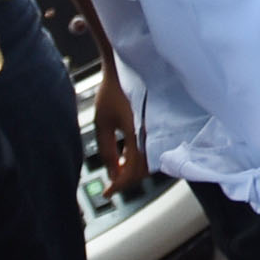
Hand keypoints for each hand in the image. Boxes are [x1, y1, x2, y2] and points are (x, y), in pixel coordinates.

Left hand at [91, 63, 147, 194]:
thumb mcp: (102, 123)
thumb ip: (106, 151)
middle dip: (127, 180)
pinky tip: (127, 159)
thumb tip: (112, 174)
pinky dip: (140, 159)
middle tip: (111, 185)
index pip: (133, 169)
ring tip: (117, 172)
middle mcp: (152, 132)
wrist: (126, 68)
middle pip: (144, 169)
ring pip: (150, 161)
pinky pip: (152, 150)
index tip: (107, 192)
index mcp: (138, 132)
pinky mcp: (157, 126)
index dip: (120, 184)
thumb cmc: (112, 92)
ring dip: (134, 171)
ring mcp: (157, 129)